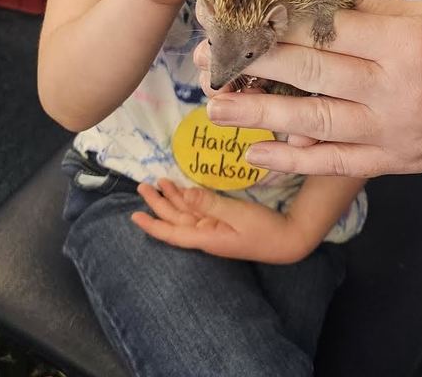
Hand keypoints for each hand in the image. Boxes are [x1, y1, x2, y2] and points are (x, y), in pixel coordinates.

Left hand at [132, 179, 307, 262]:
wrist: (287, 239)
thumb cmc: (264, 229)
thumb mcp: (238, 214)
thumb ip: (210, 203)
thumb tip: (185, 194)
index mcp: (206, 237)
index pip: (172, 232)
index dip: (153, 224)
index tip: (134, 215)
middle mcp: (206, 234)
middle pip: (176, 219)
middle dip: (158, 203)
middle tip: (142, 185)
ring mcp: (215, 229)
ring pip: (186, 213)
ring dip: (172, 198)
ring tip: (159, 183)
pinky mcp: (224, 223)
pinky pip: (200, 211)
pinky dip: (189, 199)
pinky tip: (183, 191)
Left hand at [202, 0, 421, 177]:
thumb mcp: (420, 11)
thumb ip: (365, 12)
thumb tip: (305, 7)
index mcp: (401, 41)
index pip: (327, 28)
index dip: (278, 21)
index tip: (239, 14)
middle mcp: (391, 87)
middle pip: (311, 71)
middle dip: (254, 61)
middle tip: (209, 55)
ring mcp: (389, 129)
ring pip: (313, 121)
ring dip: (258, 114)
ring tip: (214, 105)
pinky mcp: (390, 160)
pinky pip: (334, 162)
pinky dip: (292, 160)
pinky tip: (254, 152)